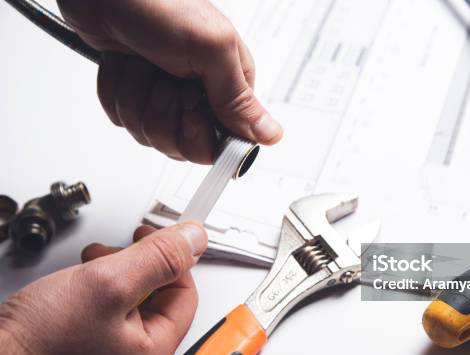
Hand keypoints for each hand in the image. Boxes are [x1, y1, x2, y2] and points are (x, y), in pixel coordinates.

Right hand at [0, 222, 206, 354]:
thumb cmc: (38, 345)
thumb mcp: (109, 285)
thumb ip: (157, 258)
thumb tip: (193, 240)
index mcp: (152, 349)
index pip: (184, 293)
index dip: (175, 259)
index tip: (163, 236)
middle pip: (159, 294)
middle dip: (141, 263)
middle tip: (122, 249)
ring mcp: (108, 350)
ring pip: (130, 296)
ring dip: (116, 270)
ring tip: (94, 262)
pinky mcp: (84, 342)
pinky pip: (105, 306)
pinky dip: (96, 285)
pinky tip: (78, 277)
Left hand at [57, 0, 282, 162]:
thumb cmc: (158, 4)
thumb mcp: (210, 48)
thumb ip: (238, 98)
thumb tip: (271, 133)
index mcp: (228, 85)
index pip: (224, 142)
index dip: (201, 135)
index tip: (190, 113)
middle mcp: (199, 95)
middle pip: (183, 145)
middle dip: (163, 116)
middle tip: (163, 82)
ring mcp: (165, 96)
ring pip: (150, 134)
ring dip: (136, 100)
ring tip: (141, 66)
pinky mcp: (135, 95)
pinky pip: (124, 120)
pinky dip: (116, 94)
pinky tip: (124, 67)